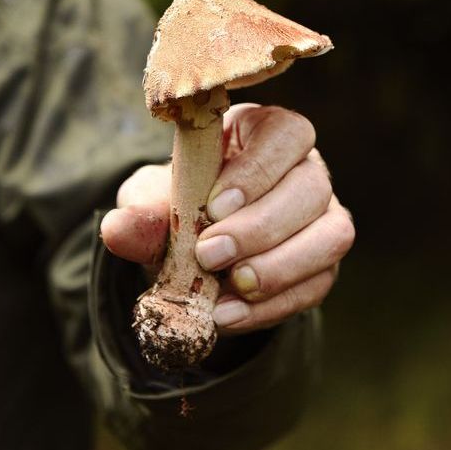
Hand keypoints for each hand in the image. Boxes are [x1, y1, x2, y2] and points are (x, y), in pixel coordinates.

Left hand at [100, 104, 354, 333]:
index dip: (258, 169)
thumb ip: (141, 211)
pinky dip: (274, 306)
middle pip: (312, 187)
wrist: (196, 247)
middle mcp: (305, 170)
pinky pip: (317, 284)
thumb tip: (119, 227)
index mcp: (266, 134)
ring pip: (331, 236)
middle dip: (261, 226)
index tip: (214, 206)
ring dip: (281, 267)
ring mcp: (322, 216)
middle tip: (209, 254)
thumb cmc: (182, 204)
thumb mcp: (153, 201)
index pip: (287, 134)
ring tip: (231, 289)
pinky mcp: (322, 263)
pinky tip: (230, 315)